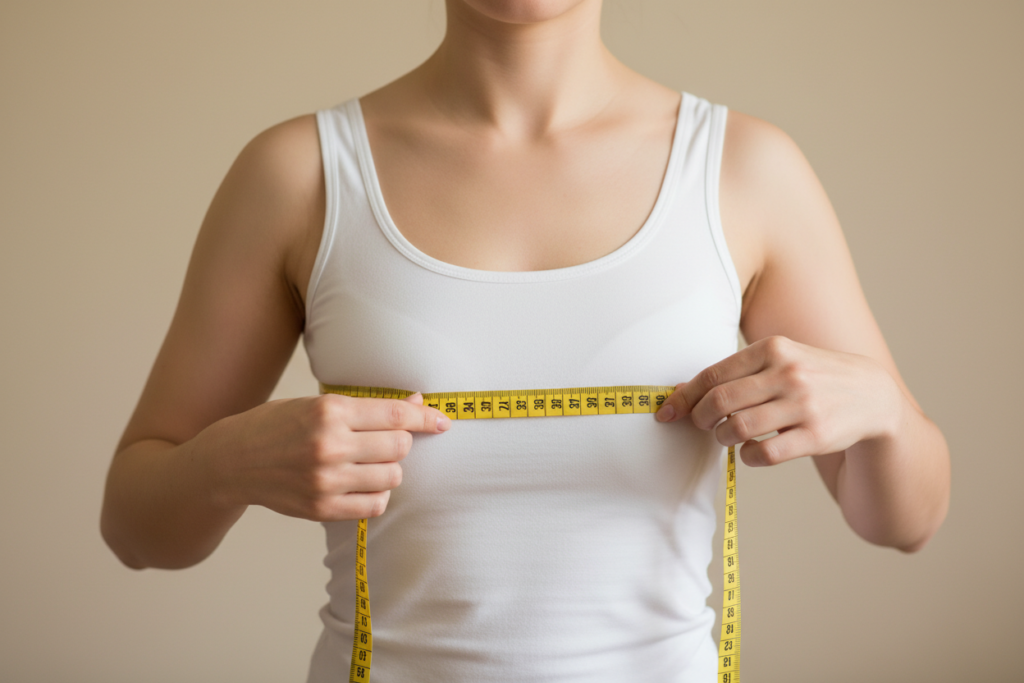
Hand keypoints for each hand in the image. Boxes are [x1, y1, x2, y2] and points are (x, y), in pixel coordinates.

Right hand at [200, 392, 450, 520]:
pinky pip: (375, 505)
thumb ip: (367, 408)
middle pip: (399, 447)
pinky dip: (377, 495)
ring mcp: (325, 480)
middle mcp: (329, 445)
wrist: (234, 460)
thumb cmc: (279, 426)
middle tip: (384, 442)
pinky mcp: (322, 508)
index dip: (424, 418)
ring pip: (392, 476)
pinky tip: (362, 484)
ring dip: (388, 469)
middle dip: (400, 443)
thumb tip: (417, 404)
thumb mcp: (318, 405)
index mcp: (329, 411)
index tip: (441, 421)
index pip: (394, 414)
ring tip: (366, 463)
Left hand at [655, 336, 902, 466]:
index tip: (667, 411)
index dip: (685, 397)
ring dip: (722, 438)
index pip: (713, 375)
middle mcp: (788, 373)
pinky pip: (764, 454)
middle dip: (700, 419)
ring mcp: (803, 404)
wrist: (872, 394)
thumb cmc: (812, 376)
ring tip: (727, 436)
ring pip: (738, 428)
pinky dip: (748, 457)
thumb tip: (683, 392)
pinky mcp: (816, 435)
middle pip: (720, 402)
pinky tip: (750, 452)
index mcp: (773, 349)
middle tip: (702, 425)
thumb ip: (738, 372)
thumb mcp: (781, 359)